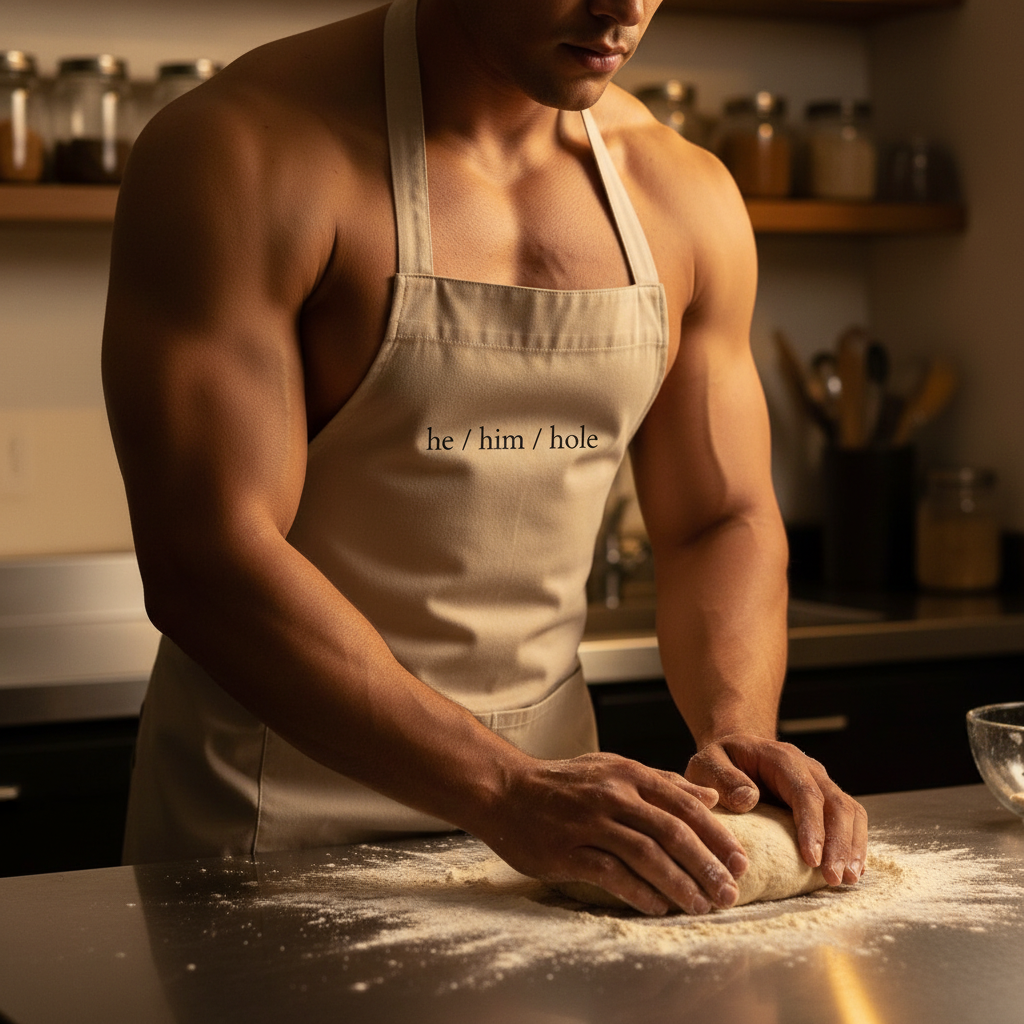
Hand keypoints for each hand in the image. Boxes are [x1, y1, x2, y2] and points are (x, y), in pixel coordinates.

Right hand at [474, 751, 752, 915]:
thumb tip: (712, 795)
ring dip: (680, 884)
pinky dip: (640, 893)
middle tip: (730, 892)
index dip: (716, 834)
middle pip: (672, 831)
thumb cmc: (563, 783)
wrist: (506, 791)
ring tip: (702, 906)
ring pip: (646, 855)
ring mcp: (589, 823)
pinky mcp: (568, 851)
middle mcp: (612, 795)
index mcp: (627, 773)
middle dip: (707, 864)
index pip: (684, 803)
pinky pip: (612, 875)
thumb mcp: (613, 769)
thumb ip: (662, 782)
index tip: (740, 861)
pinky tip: (659, 907)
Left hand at [685, 734, 867, 885]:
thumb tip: (748, 799)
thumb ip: (723, 778)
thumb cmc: (720, 762)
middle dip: (839, 843)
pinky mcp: (826, 799)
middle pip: (836, 804)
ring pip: (850, 812)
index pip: (805, 793)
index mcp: (781, 759)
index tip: (812, 859)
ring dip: (852, 846)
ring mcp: (821, 783)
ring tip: (847, 879)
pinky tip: (853, 870)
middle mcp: (808, 769)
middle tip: (834, 877)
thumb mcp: (708, 764)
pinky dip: (855, 844)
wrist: (736, 752)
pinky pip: (850, 819)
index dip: (812, 826)